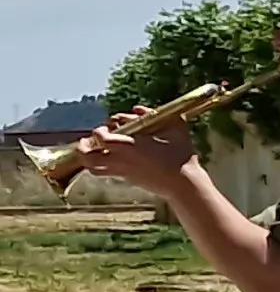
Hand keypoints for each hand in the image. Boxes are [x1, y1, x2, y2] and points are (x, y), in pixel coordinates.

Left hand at [74, 115, 195, 186]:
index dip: (99, 131)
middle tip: (85, 141)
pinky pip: (105, 174)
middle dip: (83, 147)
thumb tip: (137, 108)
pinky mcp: (127, 180)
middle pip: (88, 156)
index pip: (101, 137)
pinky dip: (100, 167)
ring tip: (91, 152)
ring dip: (88, 160)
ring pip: (93, 168)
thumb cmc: (181, 154)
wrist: (184, 183)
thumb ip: (153, 114)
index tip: (108, 127)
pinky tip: (108, 161)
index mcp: (130, 145)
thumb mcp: (174, 128)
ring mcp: (122, 172)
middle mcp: (121, 160)